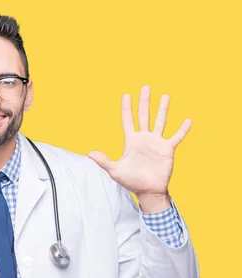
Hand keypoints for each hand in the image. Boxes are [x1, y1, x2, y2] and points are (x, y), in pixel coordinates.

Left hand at [88, 85, 191, 212]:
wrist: (148, 191)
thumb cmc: (131, 181)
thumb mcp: (115, 170)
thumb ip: (104, 161)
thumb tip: (89, 153)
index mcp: (131, 141)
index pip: (128, 120)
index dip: (126, 108)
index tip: (126, 95)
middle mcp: (144, 138)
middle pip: (143, 116)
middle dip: (144, 102)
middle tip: (146, 87)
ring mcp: (156, 143)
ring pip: (160, 121)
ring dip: (163, 109)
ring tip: (165, 96)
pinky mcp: (167, 149)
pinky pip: (176, 137)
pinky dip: (182, 129)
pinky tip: (188, 120)